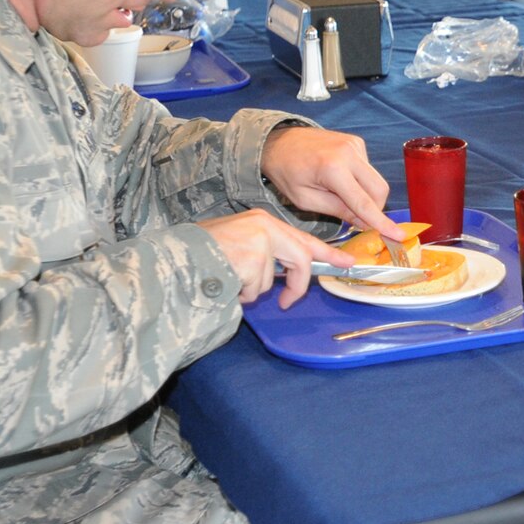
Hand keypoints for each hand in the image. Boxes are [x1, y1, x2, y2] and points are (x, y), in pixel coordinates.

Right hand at [198, 208, 352, 309]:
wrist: (176, 256)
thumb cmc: (201, 252)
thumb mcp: (238, 244)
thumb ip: (265, 254)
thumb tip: (285, 274)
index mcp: (262, 221)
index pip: (303, 238)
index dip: (328, 253)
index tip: (347, 263)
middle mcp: (264, 227)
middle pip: (300, 258)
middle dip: (297, 285)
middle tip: (288, 302)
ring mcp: (260, 242)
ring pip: (271, 280)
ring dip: (252, 290)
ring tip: (229, 280)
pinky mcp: (253, 259)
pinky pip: (256, 289)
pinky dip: (241, 294)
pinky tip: (224, 283)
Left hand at [260, 125, 400, 235]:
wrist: (278, 141)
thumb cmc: (286, 172)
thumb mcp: (305, 200)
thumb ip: (337, 210)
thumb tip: (364, 222)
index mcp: (333, 169)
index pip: (364, 202)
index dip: (381, 222)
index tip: (398, 235)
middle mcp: (349, 153)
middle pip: (379, 189)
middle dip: (375, 209)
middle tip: (357, 219)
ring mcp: (355, 145)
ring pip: (376, 180)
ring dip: (366, 194)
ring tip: (341, 195)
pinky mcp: (357, 142)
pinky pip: (368, 169)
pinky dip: (360, 181)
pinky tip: (341, 180)